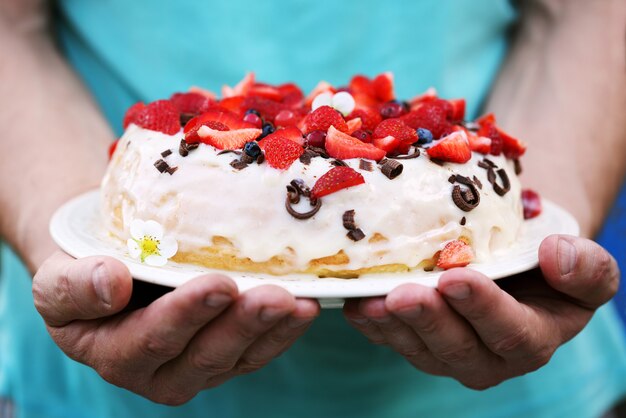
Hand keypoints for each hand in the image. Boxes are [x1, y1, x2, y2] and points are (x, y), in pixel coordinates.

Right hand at [32, 252, 318, 404]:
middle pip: (207, 354)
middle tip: (275, 296)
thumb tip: (112, 282)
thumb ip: (74, 287)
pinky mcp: (229, 355)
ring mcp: (200, 366)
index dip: (187, 314)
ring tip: (300, 302)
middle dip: (243, 324)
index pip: (154, 339)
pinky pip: (260, 350)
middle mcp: (161, 372)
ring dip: (272, 329)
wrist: (110, 275)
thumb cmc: (84, 275)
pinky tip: (306, 307)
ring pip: (240, 356)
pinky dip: (284, 331)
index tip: (219, 284)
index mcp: (117, 355)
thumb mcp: (57, 280)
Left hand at [343, 235, 618, 388]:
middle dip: (427, 321)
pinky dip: (369, 322)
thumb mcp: (583, 265)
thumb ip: (586, 268)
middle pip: (456, 348)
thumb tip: (557, 253)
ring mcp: (447, 351)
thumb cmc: (547, 263)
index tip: (457, 278)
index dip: (483, 308)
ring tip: (367, 300)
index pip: (511, 332)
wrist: (515, 264)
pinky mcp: (417, 340)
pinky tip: (353, 301)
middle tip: (402, 295)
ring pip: (416, 348)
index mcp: (533, 338)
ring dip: (390, 325)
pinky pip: (390, 338)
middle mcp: (488, 356)